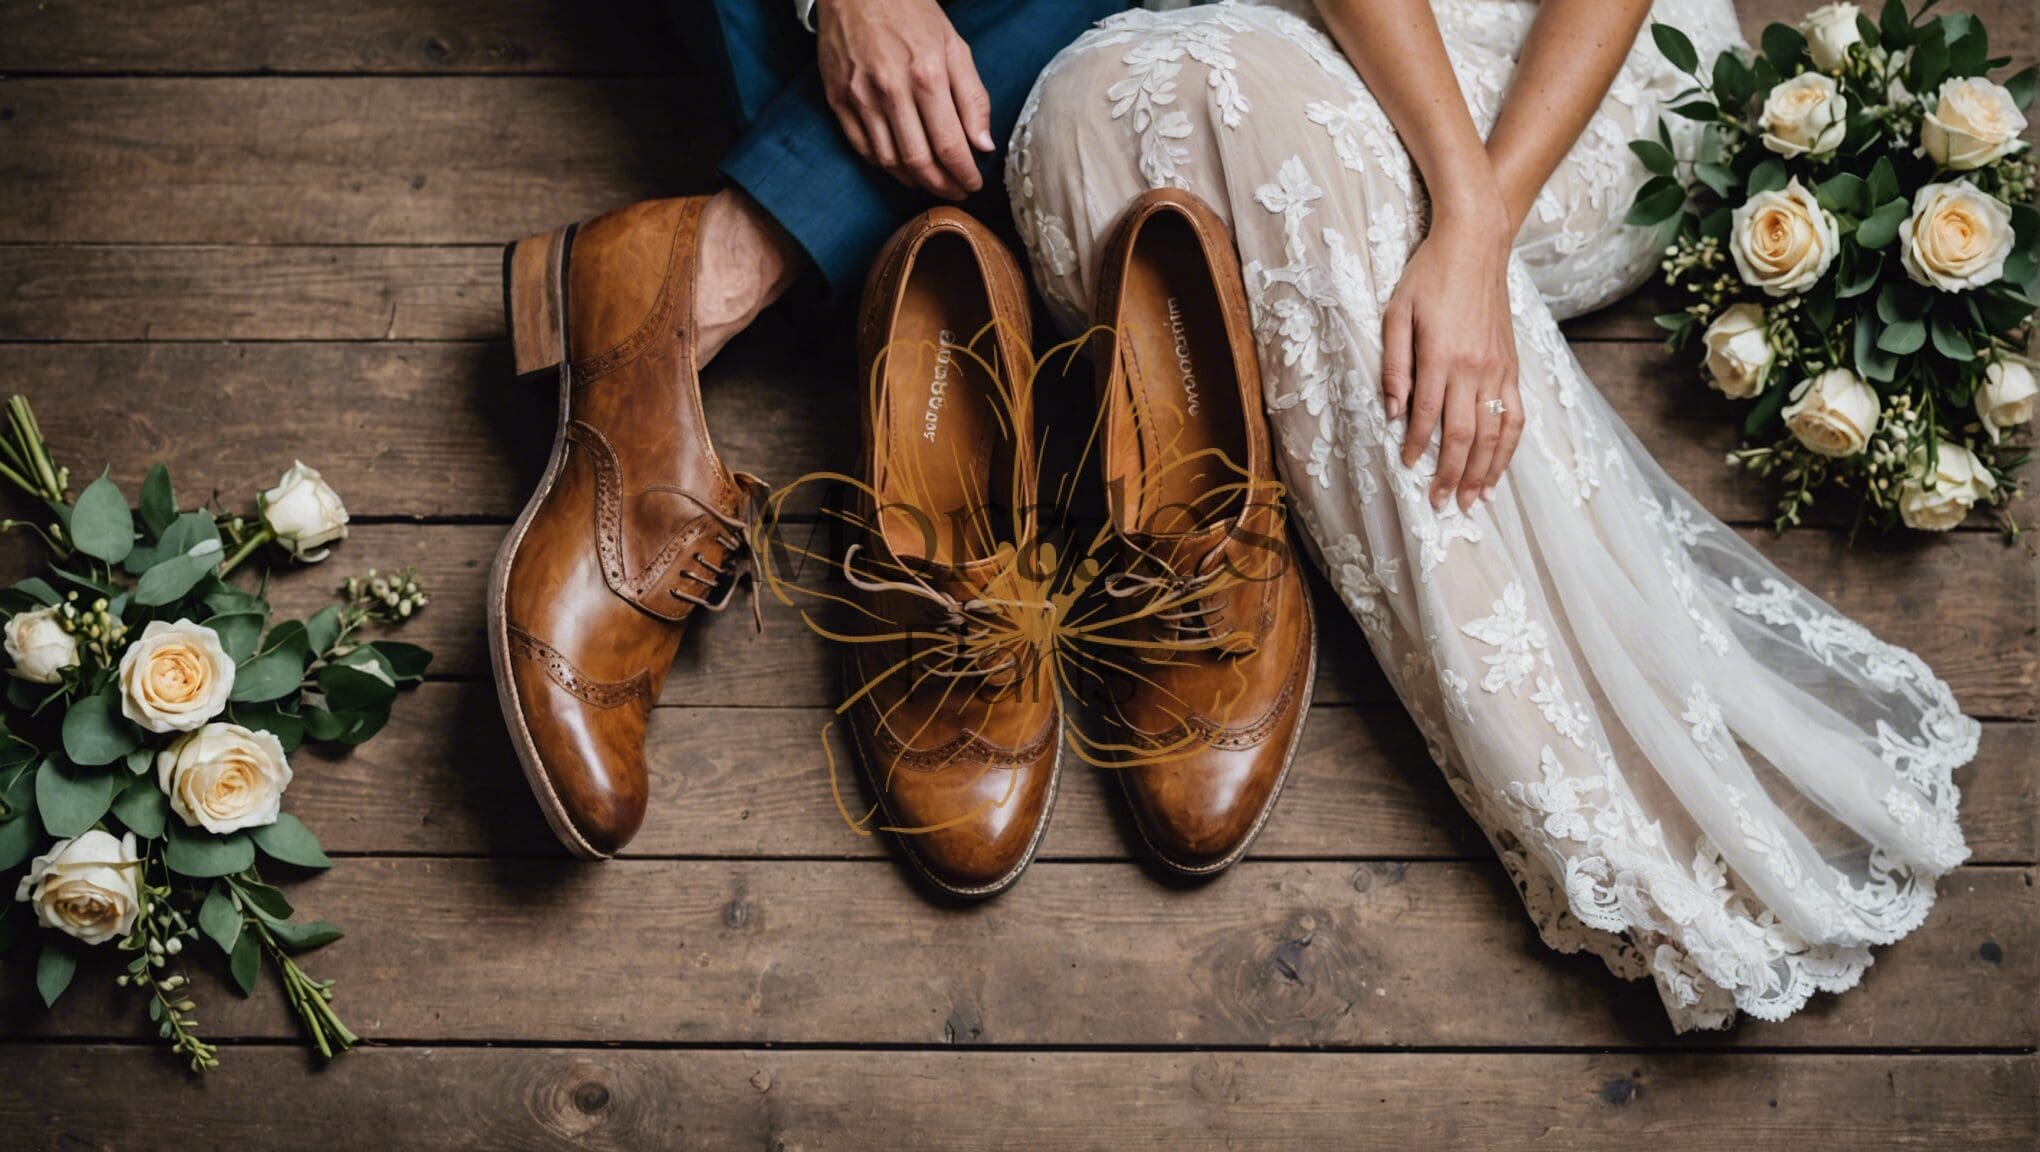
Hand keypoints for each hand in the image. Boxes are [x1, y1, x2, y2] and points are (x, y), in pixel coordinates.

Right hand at [817, 0, 994, 199]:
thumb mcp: (954, 46)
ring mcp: (860, 97)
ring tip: (932, 182)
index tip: (974, 185)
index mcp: (926, 75)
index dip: (964, 174)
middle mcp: (890, 90)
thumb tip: (984, 145)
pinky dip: (885, 166)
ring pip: (889, 161)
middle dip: (942, 186)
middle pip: (919, 161)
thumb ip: (973, 97)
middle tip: (956, 192)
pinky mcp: (837, 100)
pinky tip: (902, 167)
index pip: (949, 145)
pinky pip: (863, 148)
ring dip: (914, 181)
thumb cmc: (911, 13)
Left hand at [1382, 205, 1522, 511]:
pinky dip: (1509, 446)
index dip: (1417, 447)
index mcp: (1440, 356)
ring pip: (1495, 433)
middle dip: (1451, 474)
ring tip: (1473, 500)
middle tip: (1441, 504)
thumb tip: (1391, 413)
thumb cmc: (1428, 276)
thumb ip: (1394, 366)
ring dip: (1484, 471)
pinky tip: (1500, 468)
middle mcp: (1474, 367)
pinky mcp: (1513, 365)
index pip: (1427, 416)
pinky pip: (1516, 415)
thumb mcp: (1395, 313)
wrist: (1475, 243)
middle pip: (1465, 435)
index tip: (1408, 470)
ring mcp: (1498, 368)